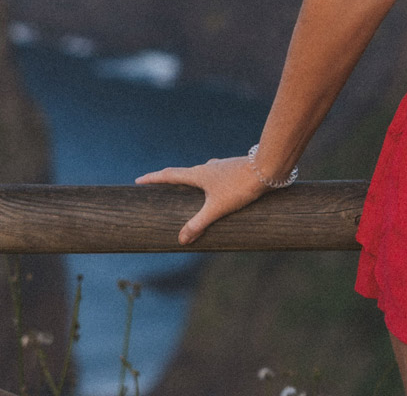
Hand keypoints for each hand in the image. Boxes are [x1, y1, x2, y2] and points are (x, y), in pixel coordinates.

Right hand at [135, 156, 271, 244]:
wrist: (267, 168)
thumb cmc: (240, 186)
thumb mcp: (217, 208)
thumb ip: (198, 224)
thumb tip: (181, 240)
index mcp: (198, 174)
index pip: (169, 175)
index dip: (153, 178)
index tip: (138, 180)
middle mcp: (207, 167)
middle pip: (184, 173)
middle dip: (171, 180)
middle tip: (160, 186)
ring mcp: (221, 167)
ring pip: (202, 173)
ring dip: (192, 180)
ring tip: (188, 190)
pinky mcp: (234, 169)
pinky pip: (217, 176)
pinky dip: (210, 182)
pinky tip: (218, 188)